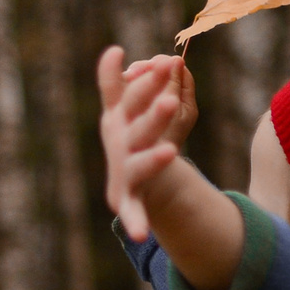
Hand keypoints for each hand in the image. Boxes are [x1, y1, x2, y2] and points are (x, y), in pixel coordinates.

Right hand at [97, 46, 189, 240]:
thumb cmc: (138, 134)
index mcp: (120, 117)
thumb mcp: (136, 107)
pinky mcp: (128, 200)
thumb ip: (138, 82)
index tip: (145, 57)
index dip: (137, 80)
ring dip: (152, 160)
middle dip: (151, 113)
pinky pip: (133, 212)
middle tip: (168, 99)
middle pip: (137, 125)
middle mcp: (119, 142)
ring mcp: (123, 171)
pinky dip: (135, 222)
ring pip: (140, 165)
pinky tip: (140, 235)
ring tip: (170, 152)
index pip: (129, 95)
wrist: (133, 179)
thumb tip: (138, 55)